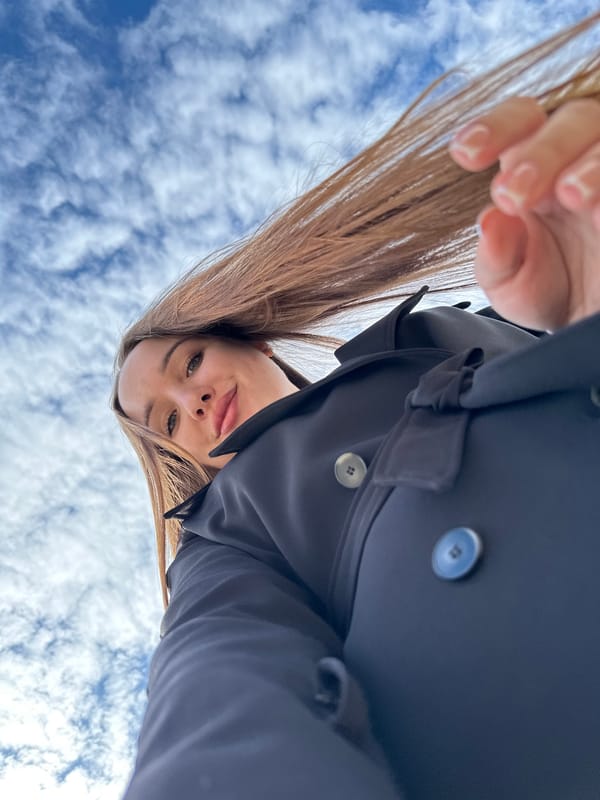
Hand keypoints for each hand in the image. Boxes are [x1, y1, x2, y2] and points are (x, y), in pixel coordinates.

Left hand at [449, 96, 599, 330]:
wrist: (590, 323)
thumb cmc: (548, 291)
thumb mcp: (510, 282)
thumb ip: (495, 256)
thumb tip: (489, 222)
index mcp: (535, 167)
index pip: (520, 122)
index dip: (495, 127)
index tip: (465, 154)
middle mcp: (581, 159)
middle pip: (574, 118)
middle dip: (542, 153)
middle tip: (516, 194)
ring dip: (591, 166)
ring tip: (571, 196)